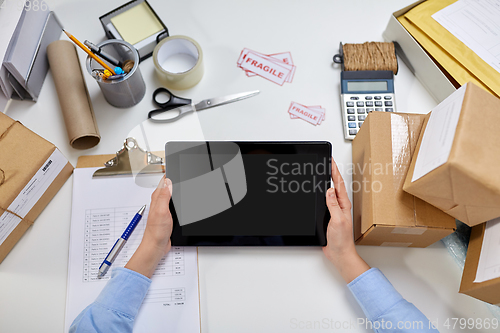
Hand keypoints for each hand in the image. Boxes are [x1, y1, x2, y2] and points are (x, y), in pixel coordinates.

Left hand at [125, 176, 173, 277]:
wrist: (157, 246)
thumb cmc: (156, 231)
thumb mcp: (162, 211)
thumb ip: (164, 196)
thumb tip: (168, 181)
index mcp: (157, 198)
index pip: (164, 181)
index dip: (170, 173)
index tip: (176, 166)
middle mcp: (160, 201)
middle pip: (168, 186)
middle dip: (174, 179)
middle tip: (181, 171)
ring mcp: (164, 208)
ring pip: (172, 194)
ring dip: (176, 189)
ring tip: (181, 181)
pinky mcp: (168, 215)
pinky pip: (174, 204)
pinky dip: (178, 200)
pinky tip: (181, 200)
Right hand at [322, 160, 369, 282]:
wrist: (340, 254)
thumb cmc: (341, 240)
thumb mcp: (337, 220)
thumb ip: (333, 205)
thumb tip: (329, 190)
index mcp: (343, 205)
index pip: (338, 184)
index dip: (334, 171)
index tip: (331, 161)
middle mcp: (340, 206)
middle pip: (335, 185)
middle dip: (331, 173)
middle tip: (328, 162)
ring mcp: (334, 211)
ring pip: (330, 193)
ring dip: (327, 182)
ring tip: (325, 172)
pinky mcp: (329, 217)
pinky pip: (325, 202)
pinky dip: (322, 195)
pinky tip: (320, 193)